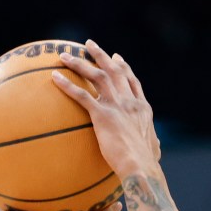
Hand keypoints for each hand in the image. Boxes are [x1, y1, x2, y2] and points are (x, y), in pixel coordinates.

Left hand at [52, 39, 161, 177]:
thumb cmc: (146, 165)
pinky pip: (81, 96)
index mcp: (142, 108)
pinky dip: (67, 85)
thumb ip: (152, 144)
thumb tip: (156, 151)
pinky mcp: (102, 115)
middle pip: (114, 71)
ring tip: (65, 55)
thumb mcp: (154, 150)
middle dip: (101, 55)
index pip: (132, 82)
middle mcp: (130, 101)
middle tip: (89, 44)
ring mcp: (117, 106)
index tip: (116, 57)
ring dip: (80, 63)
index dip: (124, 68)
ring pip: (97, 76)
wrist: (141, 167)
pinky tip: (54, 78)